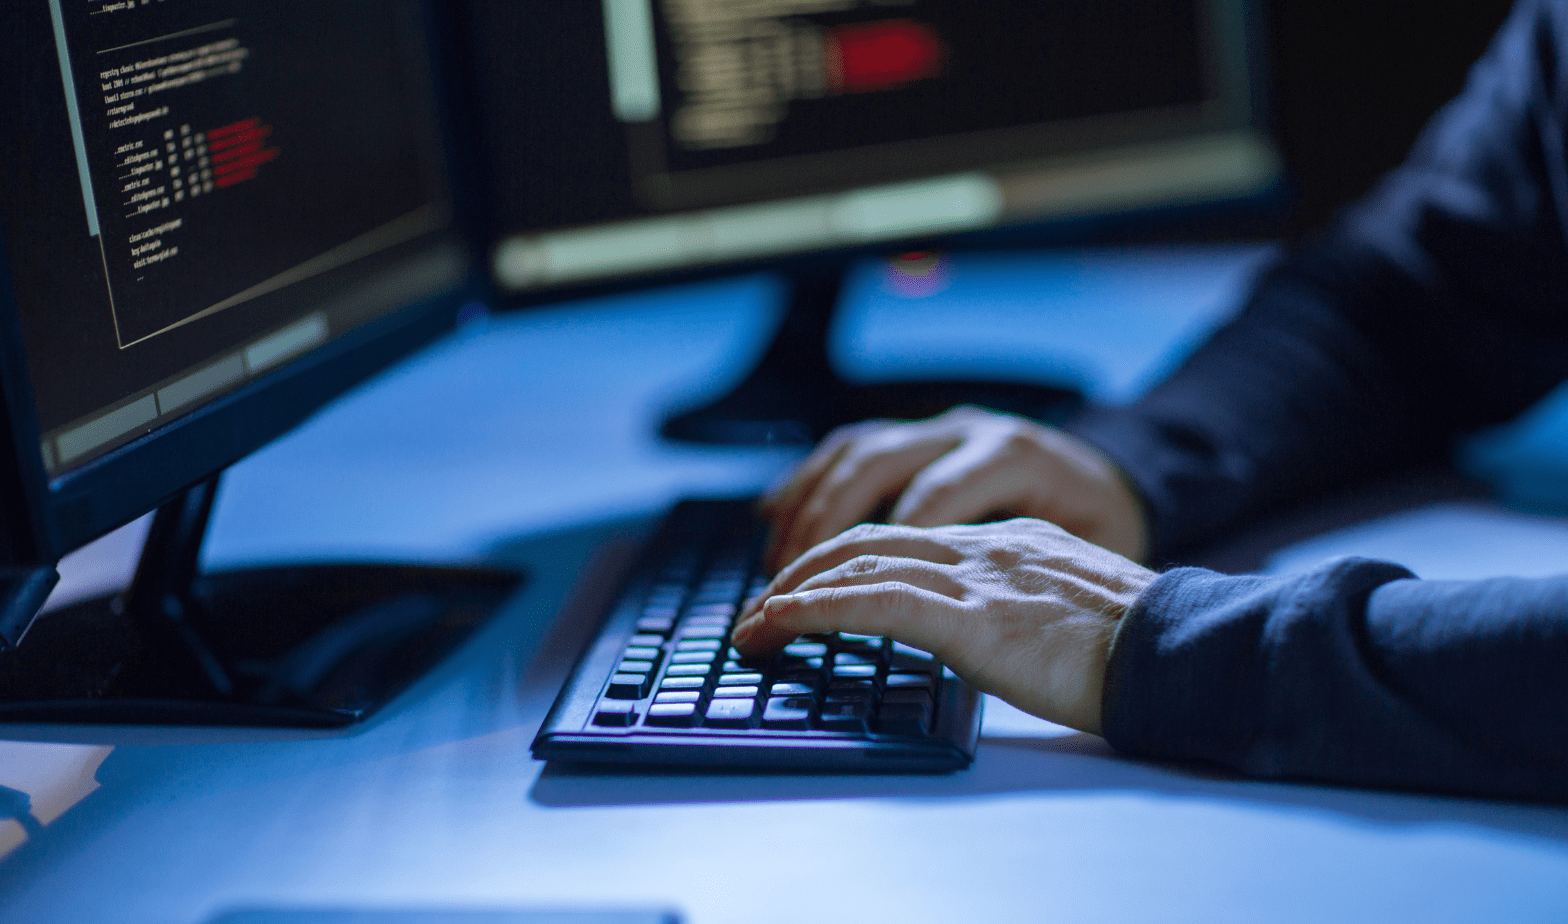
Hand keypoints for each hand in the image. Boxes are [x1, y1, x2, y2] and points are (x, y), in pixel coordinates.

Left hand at [732, 518, 1156, 734]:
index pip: (905, 532)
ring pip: (859, 564)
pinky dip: (812, 611)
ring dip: (791, 593)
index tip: (807, 583)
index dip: (845, 557)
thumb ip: (1018, 601)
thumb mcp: (1069, 606)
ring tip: (752, 626)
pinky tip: (778, 624)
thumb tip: (983, 626)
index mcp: (1007, 541)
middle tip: (761, 604)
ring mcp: (975, 576)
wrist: (1187, 653)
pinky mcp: (971, 617)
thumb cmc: (1143, 646)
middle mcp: (983, 545)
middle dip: (803, 567)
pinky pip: (871, 603)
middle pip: (868, 538)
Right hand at [762, 406, 1148, 573]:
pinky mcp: (929, 440)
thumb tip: (939, 622)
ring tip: (773, 572)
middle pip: (873, 471)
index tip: (827, 608)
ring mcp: (945, 431)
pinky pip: (856, 449)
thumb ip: (1009, 585)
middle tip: (779, 598)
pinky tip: (776, 515)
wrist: (1129, 507)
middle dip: (818, 537)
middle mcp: (972, 433)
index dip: (875, 560)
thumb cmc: (1105, 556)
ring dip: (806, 512)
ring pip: (856, 456)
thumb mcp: (1075, 569)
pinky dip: (811, 482)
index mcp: (1015, 459)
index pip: (927, 506)